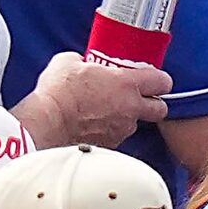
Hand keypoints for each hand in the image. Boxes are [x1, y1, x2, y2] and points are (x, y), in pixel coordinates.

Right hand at [20, 52, 170, 149]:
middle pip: (160, 109)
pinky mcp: (107, 146)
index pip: (162, 81)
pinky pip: (115, 138)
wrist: (45, 124)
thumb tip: (81, 64)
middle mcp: (130, 108)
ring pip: (134, 126)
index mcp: (127, 83)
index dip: (159, 81)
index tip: (152, 80)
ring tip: (106, 114)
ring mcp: (120, 130)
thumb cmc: (58, 92)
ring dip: (125, 120)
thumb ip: (84, 62)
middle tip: (138, 100)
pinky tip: (92, 127)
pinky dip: (107, 133)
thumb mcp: (69, 62)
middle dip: (153, 105)